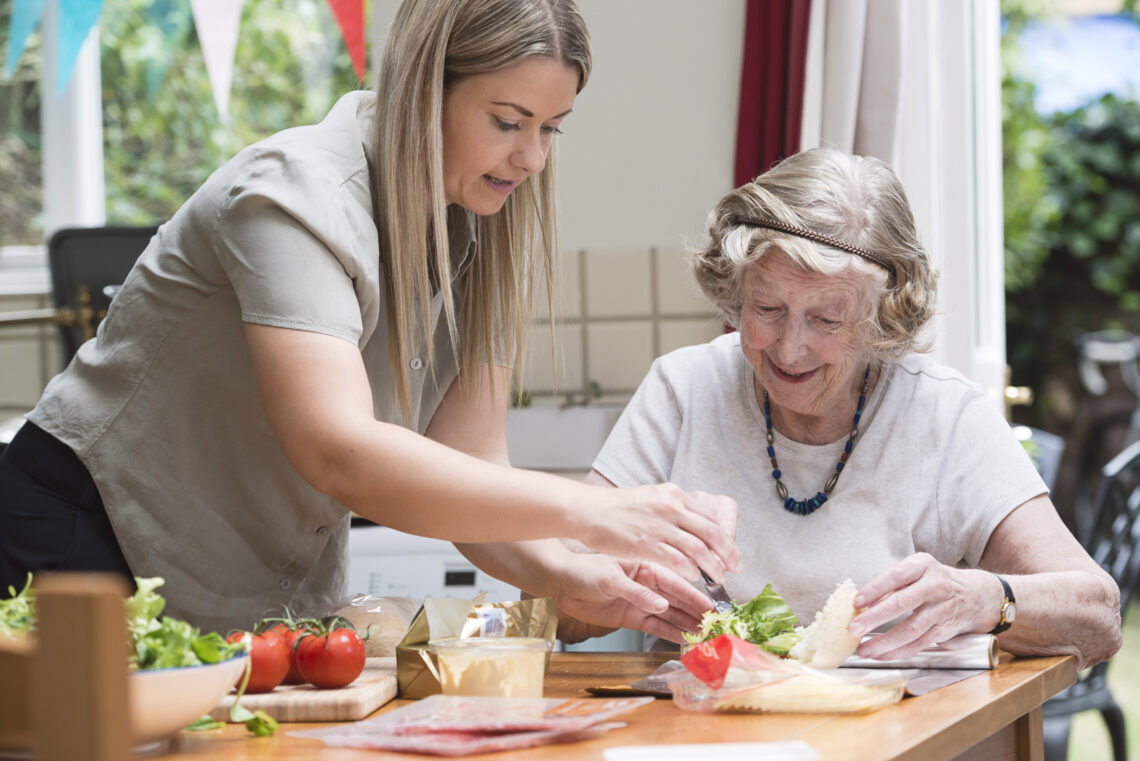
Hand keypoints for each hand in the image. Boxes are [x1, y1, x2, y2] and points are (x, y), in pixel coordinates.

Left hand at [550, 552, 713, 645]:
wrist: (560, 582)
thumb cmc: (582, 571)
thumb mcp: (609, 579)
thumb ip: (636, 593)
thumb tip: (660, 605)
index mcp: (644, 566)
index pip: (675, 581)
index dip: (694, 595)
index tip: (710, 606)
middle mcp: (646, 584)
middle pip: (677, 599)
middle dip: (696, 612)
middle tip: (715, 625)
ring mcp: (640, 600)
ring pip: (669, 613)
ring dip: (686, 623)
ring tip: (704, 635)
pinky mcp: (630, 616)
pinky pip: (654, 625)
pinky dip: (668, 631)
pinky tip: (683, 638)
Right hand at [578, 483, 739, 583]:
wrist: (589, 510)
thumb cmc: (618, 507)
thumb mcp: (652, 497)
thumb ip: (674, 508)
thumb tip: (695, 521)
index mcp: (674, 495)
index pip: (710, 517)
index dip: (725, 537)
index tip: (731, 551)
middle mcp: (670, 507)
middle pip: (711, 533)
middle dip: (727, 553)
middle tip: (734, 568)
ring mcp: (659, 526)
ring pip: (698, 548)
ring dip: (712, 566)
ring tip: (717, 578)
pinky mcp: (646, 544)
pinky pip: (677, 560)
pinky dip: (690, 570)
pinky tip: (693, 576)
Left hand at [849, 553, 997, 660]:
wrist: (975, 594)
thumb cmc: (934, 580)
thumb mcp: (917, 569)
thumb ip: (893, 582)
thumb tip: (861, 603)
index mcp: (923, 565)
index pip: (896, 576)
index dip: (875, 589)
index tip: (856, 602)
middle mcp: (935, 586)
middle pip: (902, 604)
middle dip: (875, 618)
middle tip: (854, 629)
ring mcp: (941, 609)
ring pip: (910, 630)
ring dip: (884, 642)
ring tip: (863, 649)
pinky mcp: (944, 630)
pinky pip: (918, 644)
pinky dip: (897, 651)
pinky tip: (881, 654)